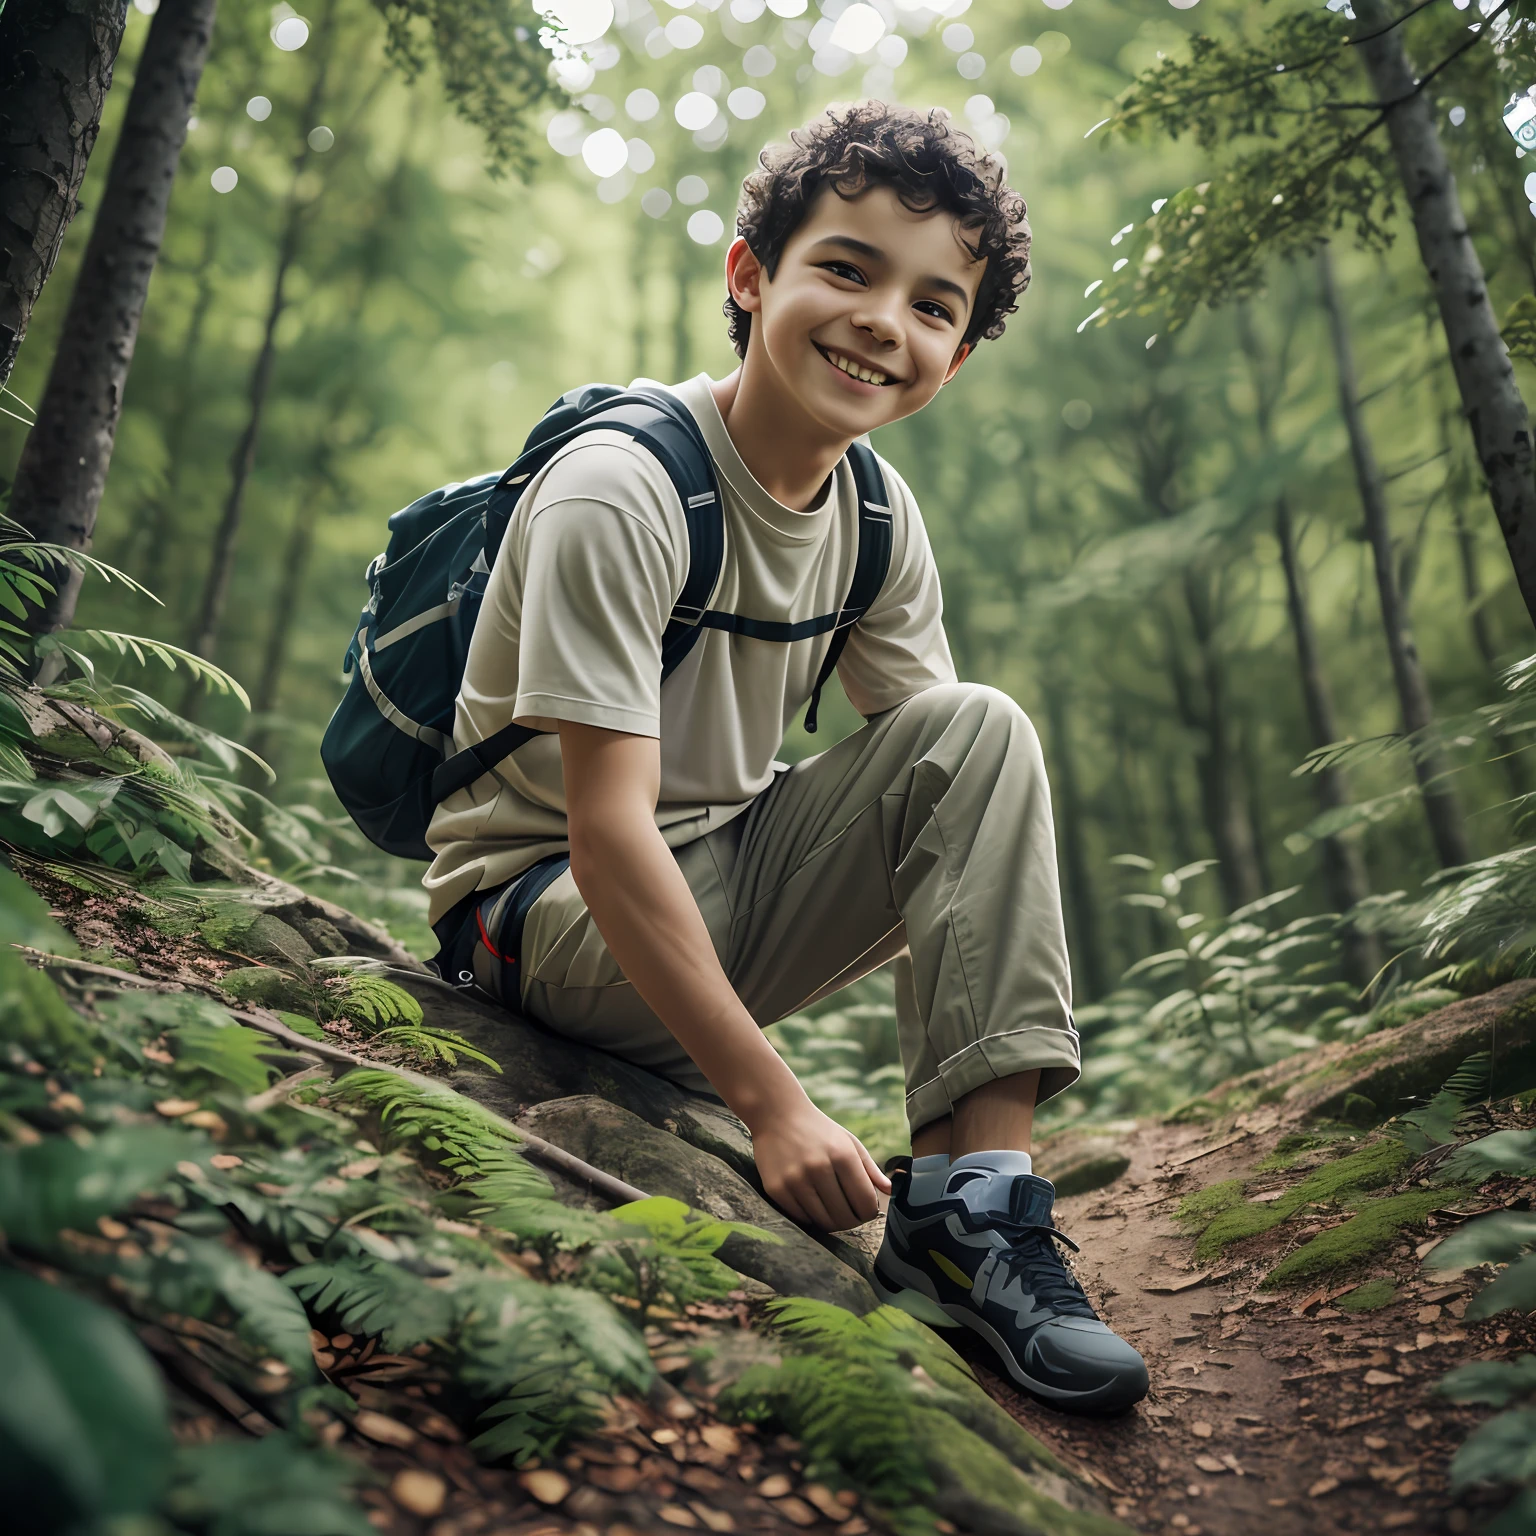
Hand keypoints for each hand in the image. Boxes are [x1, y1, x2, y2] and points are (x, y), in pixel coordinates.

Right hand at [746, 1092, 891, 1231]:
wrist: (776, 1114)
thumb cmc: (818, 1130)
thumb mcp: (848, 1141)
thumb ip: (870, 1168)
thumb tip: (889, 1191)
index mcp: (842, 1155)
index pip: (865, 1203)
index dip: (869, 1212)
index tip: (865, 1208)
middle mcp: (819, 1168)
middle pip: (845, 1218)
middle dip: (852, 1220)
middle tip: (849, 1213)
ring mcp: (795, 1180)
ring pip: (823, 1222)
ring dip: (832, 1222)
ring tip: (832, 1209)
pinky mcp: (777, 1189)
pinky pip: (801, 1218)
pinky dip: (811, 1217)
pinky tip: (813, 1204)